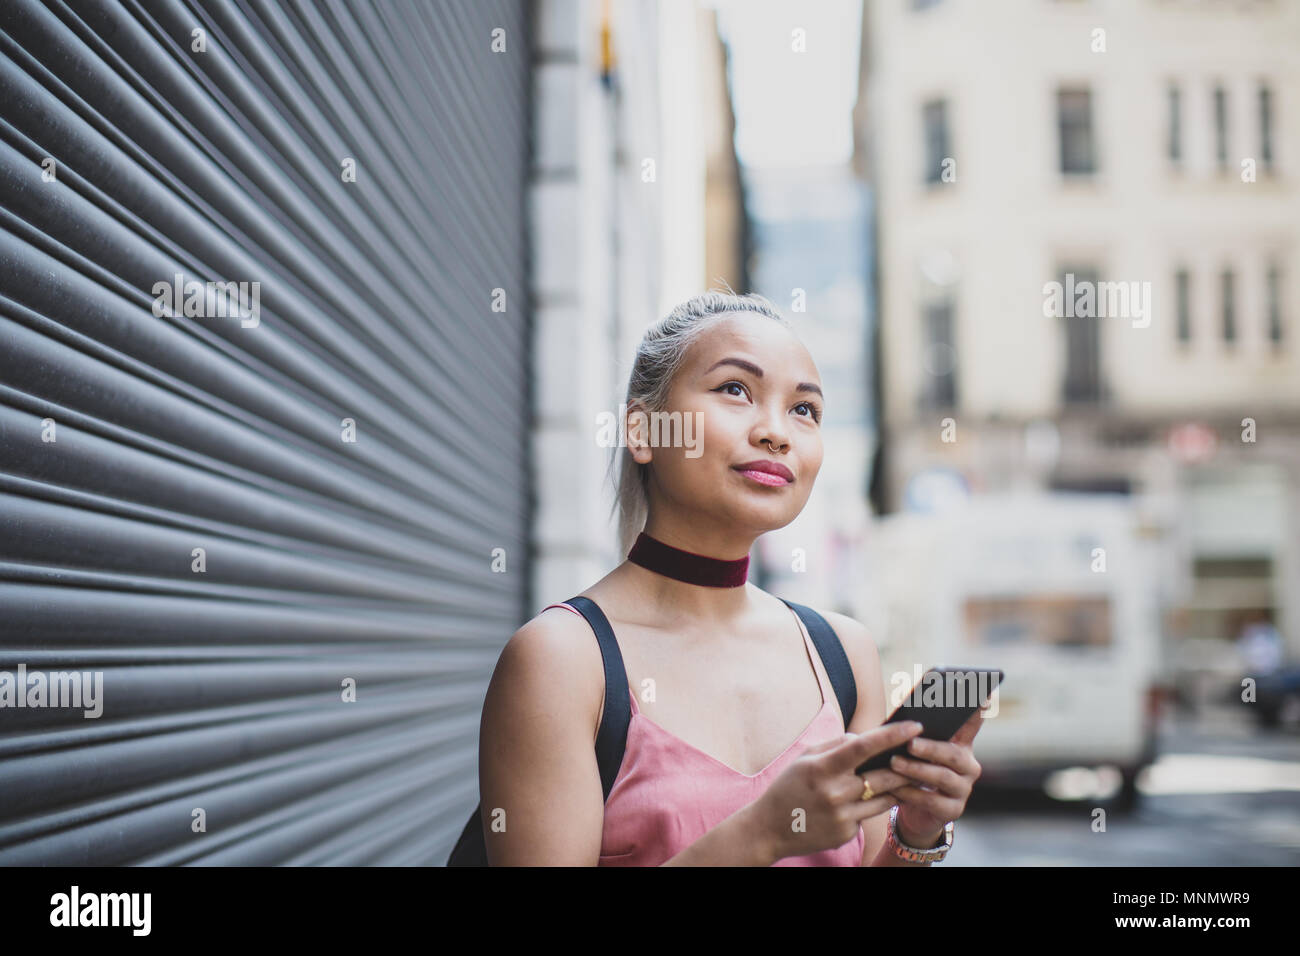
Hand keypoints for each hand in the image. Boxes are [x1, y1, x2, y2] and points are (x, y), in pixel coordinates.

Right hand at [747, 721, 923, 863]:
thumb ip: (836, 745)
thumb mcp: (805, 758)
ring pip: (885, 798)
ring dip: (893, 786)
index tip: (915, 725)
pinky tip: (855, 803)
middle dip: (905, 765)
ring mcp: (842, 817)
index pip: (864, 747)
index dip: (892, 735)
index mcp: (822, 768)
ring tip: (897, 777)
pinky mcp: (846, 834)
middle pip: (885, 776)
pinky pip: (868, 815)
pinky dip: (868, 806)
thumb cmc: (788, 787)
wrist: (769, 829)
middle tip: (919, 755)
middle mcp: (835, 793)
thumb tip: (866, 738)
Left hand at [888, 706, 987, 845]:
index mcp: (961, 744)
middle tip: (910, 744)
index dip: (978, 710)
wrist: (915, 809)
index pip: (973, 724)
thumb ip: (914, 733)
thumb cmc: (913, 769)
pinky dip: (911, 792)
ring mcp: (963, 789)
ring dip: (917, 769)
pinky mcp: (953, 810)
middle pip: (953, 754)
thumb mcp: (913, 749)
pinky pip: (932, 800)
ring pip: (943, 777)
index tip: (983, 695)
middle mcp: (968, 766)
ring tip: (894, 762)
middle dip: (931, 748)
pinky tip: (896, 787)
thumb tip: (901, 720)